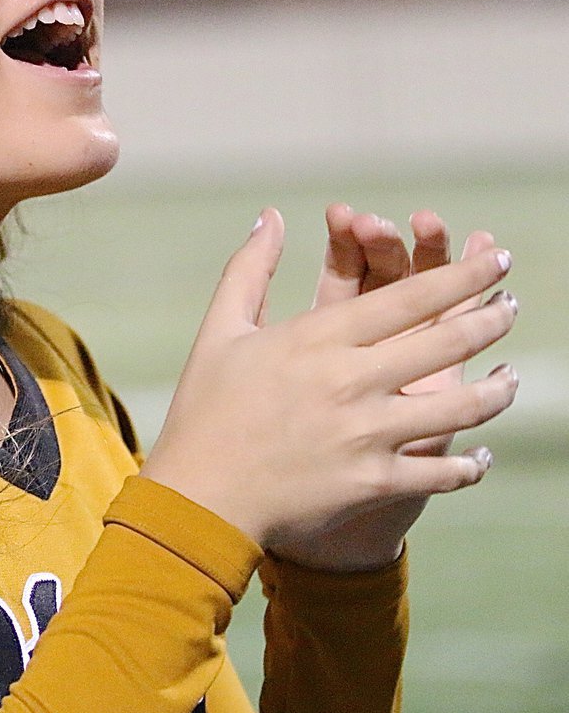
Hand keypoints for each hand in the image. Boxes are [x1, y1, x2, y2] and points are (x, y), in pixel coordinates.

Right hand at [140, 209, 517, 551]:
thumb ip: (251, 267)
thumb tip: (271, 216)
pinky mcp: (374, 481)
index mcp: (317, 337)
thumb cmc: (204, 407)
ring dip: (497, 390)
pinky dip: (469, 465)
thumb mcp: (220, 328)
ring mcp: (367, 434)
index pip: (410, 296)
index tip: (497, 258)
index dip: (462, 274)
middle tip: (512, 304)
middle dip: (490, 317)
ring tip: (512, 376)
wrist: (199, 496)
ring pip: (460, 407)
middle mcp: (351, 380)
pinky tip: (481, 455)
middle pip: (445, 341)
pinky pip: (442, 472)